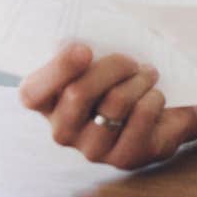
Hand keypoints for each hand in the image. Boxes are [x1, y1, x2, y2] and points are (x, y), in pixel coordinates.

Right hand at [18, 42, 196, 169]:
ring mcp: (92, 148)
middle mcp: (63, 130)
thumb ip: (86, 50)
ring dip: (139, 79)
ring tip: (148, 75)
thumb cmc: (122, 79)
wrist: (164, 111)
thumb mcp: (102, 60)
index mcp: (48, 102)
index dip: (57, 69)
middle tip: (131, 60)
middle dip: (113, 66)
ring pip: (115, 103)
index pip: (33, 93)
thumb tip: (79, 37)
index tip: (84, 49)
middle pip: (78, 93)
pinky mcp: (123, 158)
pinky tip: (155, 97)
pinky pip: (141, 116)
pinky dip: (154, 97)